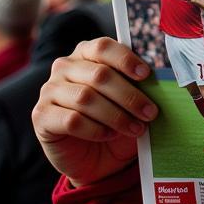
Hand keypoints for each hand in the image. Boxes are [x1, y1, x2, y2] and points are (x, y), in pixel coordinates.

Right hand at [32, 38, 156, 186]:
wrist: (95, 157)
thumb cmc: (116, 120)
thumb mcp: (130, 100)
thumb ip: (138, 85)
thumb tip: (162, 79)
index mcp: (86, 53)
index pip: (103, 47)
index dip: (125, 59)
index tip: (146, 75)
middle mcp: (64, 67)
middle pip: (99, 75)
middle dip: (129, 95)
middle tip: (151, 112)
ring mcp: (49, 90)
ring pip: (86, 98)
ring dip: (116, 115)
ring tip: (136, 128)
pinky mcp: (41, 116)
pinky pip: (72, 120)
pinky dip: (96, 129)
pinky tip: (109, 135)